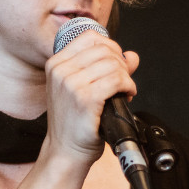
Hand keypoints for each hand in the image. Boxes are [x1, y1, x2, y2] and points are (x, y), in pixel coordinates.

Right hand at [43, 30, 138, 160]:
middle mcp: (61, 71)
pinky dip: (128, 87)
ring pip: (113, 64)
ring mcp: (71, 84)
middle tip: (122, 82)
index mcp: (56, 64)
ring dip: (126, 77)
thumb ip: (107, 68)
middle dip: (121, 65)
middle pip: (104, 50)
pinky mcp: (85, 98)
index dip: (110, 46)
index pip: (89, 37)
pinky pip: (117, 80)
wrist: (65, 151)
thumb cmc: (73, 122)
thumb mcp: (83, 89)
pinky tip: (126, 96)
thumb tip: (132, 56)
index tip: (116, 63)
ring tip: (124, 91)